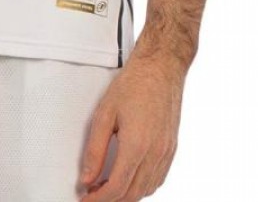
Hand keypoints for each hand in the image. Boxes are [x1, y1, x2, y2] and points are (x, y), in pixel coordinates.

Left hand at [78, 51, 186, 199]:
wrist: (161, 68)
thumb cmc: (134, 84)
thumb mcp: (104, 114)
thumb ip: (94, 149)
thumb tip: (87, 177)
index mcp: (137, 145)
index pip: (117, 188)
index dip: (98, 199)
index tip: (85, 199)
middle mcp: (155, 153)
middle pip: (132, 194)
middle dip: (111, 200)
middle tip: (92, 193)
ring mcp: (166, 153)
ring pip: (146, 190)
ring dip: (126, 195)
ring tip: (107, 187)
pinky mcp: (171, 149)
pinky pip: (157, 179)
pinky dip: (142, 186)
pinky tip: (129, 179)